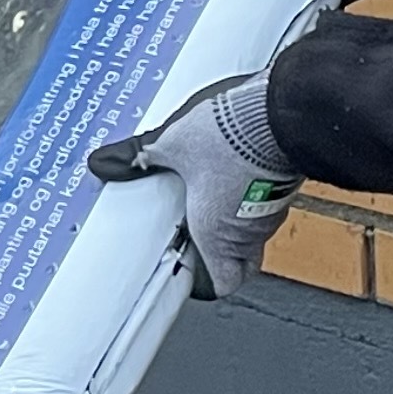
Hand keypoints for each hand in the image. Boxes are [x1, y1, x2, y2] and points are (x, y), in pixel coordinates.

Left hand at [87, 72, 299, 298]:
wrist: (275, 110)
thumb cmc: (229, 139)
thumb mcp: (170, 145)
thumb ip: (139, 156)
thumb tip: (107, 162)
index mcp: (216, 234)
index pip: (221, 283)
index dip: (204, 281)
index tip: (186, 267)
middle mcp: (248, 229)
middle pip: (236, 256)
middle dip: (213, 243)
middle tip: (190, 223)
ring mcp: (272, 207)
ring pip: (251, 225)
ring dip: (231, 211)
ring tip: (205, 184)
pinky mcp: (285, 181)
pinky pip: (266, 196)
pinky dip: (249, 186)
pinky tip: (230, 161)